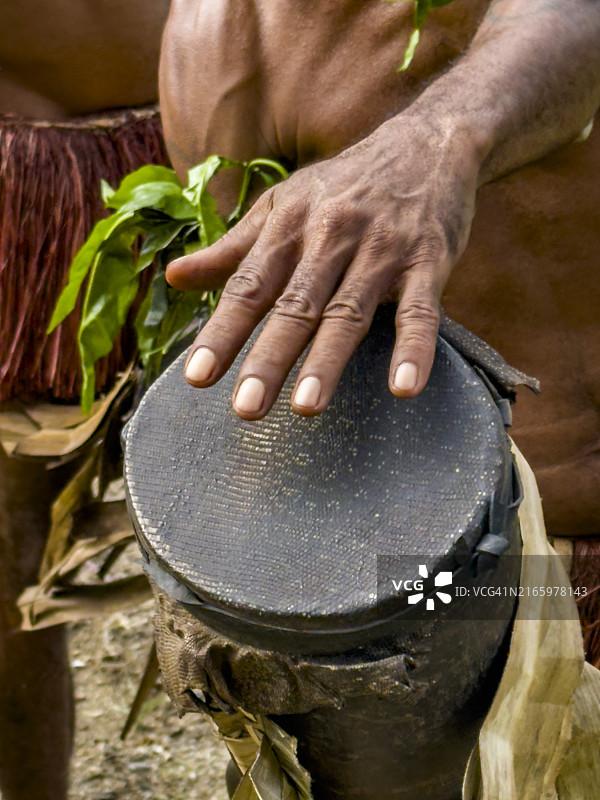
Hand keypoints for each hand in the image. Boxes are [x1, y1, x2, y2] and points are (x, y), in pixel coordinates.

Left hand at [166, 115, 481, 419]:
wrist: (426, 143)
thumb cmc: (343, 186)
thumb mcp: (281, 206)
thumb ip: (232, 249)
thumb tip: (173, 278)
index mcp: (288, 226)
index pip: (248, 286)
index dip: (222, 331)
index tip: (197, 378)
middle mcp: (330, 236)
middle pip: (295, 305)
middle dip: (269, 357)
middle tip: (247, 408)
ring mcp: (381, 249)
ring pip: (349, 311)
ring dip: (328, 360)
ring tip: (307, 408)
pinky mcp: (428, 260)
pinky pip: (420, 311)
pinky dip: (414, 348)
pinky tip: (404, 387)